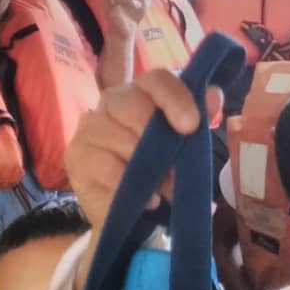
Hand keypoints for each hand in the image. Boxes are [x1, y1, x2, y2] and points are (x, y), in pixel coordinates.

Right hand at [67, 72, 222, 289]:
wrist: (131, 209)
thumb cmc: (159, 167)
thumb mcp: (184, 146)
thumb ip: (199, 118)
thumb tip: (214, 96)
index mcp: (142, 92)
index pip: (156, 80)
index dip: (175, 98)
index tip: (191, 126)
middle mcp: (110, 102)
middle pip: (133, 105)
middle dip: (158, 140)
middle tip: (172, 169)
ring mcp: (89, 129)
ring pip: (118, 139)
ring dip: (145, 170)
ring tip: (159, 190)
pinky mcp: (75, 159)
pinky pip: (105, 172)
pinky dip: (128, 190)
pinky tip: (142, 201)